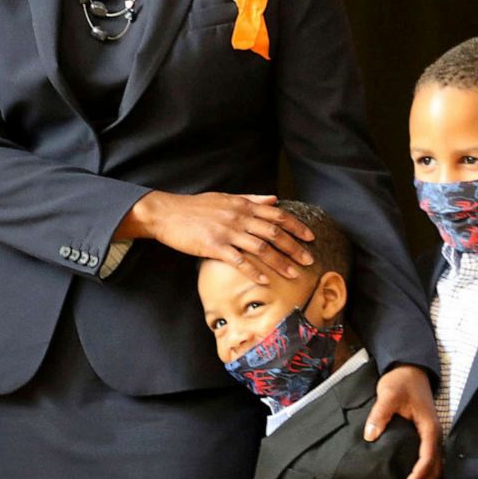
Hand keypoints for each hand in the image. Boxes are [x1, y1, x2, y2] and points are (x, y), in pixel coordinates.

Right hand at [117, 191, 314, 283]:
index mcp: (243, 205)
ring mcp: (227, 232)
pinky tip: (265, 280)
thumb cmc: (196, 207)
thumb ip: (251, 199)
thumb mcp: (226, 198)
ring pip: (261, 248)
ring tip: (294, 274)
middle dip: (294, 247)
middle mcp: (239, 217)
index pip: (277, 215)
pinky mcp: (214, 246)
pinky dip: (253, 270)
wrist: (167, 213)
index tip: (310, 237)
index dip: (296, 226)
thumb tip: (274, 199)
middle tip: (309, 259)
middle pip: (274, 233)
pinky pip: (239, 260)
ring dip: (280, 262)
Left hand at [363, 365, 441, 478]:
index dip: (418, 476)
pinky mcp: (426, 435)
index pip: (427, 458)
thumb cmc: (400, 381)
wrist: (409, 369)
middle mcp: (434, 435)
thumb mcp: (388, 395)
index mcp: (429, 428)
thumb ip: (380, 414)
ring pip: (435, 466)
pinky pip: (430, 460)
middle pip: (435, 468)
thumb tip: (370, 436)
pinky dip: (427, 475)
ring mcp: (432, 436)